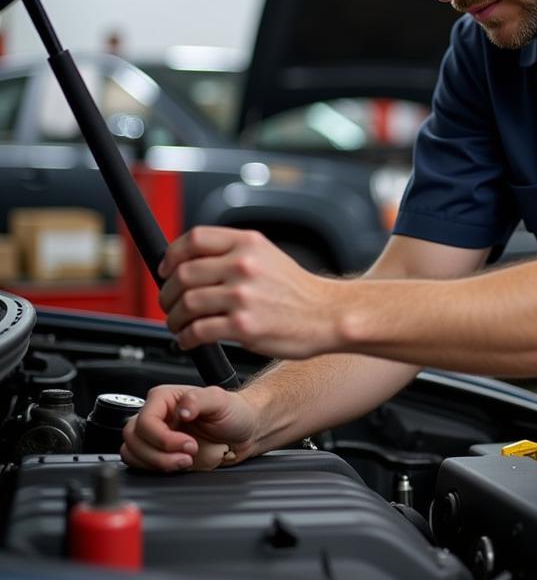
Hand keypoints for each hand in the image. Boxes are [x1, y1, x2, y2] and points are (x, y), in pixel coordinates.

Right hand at [121, 384, 257, 471]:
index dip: (163, 438)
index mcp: (163, 398)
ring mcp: (154, 436)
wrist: (243, 432)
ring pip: (132, 453)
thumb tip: (181, 409)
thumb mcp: (221, 401)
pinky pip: (140, 464)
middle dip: (160, 453)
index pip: (145, 422)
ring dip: (157, 463)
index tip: (188, 445)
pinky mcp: (157, 452)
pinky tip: (178, 464)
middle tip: (188, 455)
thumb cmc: (233, 412)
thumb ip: (199, 400)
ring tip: (185, 461)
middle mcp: (156, 416)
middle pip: (134, 439)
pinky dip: (156, 469)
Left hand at [157, 227, 338, 357]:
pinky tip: (189, 340)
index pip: (194, 239)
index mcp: (248, 243)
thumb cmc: (298, 290)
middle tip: (169, 303)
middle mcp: (244, 265)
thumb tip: (192, 262)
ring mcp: (243, 296)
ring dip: (173, 318)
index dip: (172, 255)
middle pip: (183, 273)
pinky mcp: (243, 326)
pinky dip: (185, 338)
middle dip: (168, 292)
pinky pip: (198, 331)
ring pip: (186, 303)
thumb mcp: (268, 256)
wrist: (328, 315)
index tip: (166, 269)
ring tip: (178, 325)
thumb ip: (234, 253)